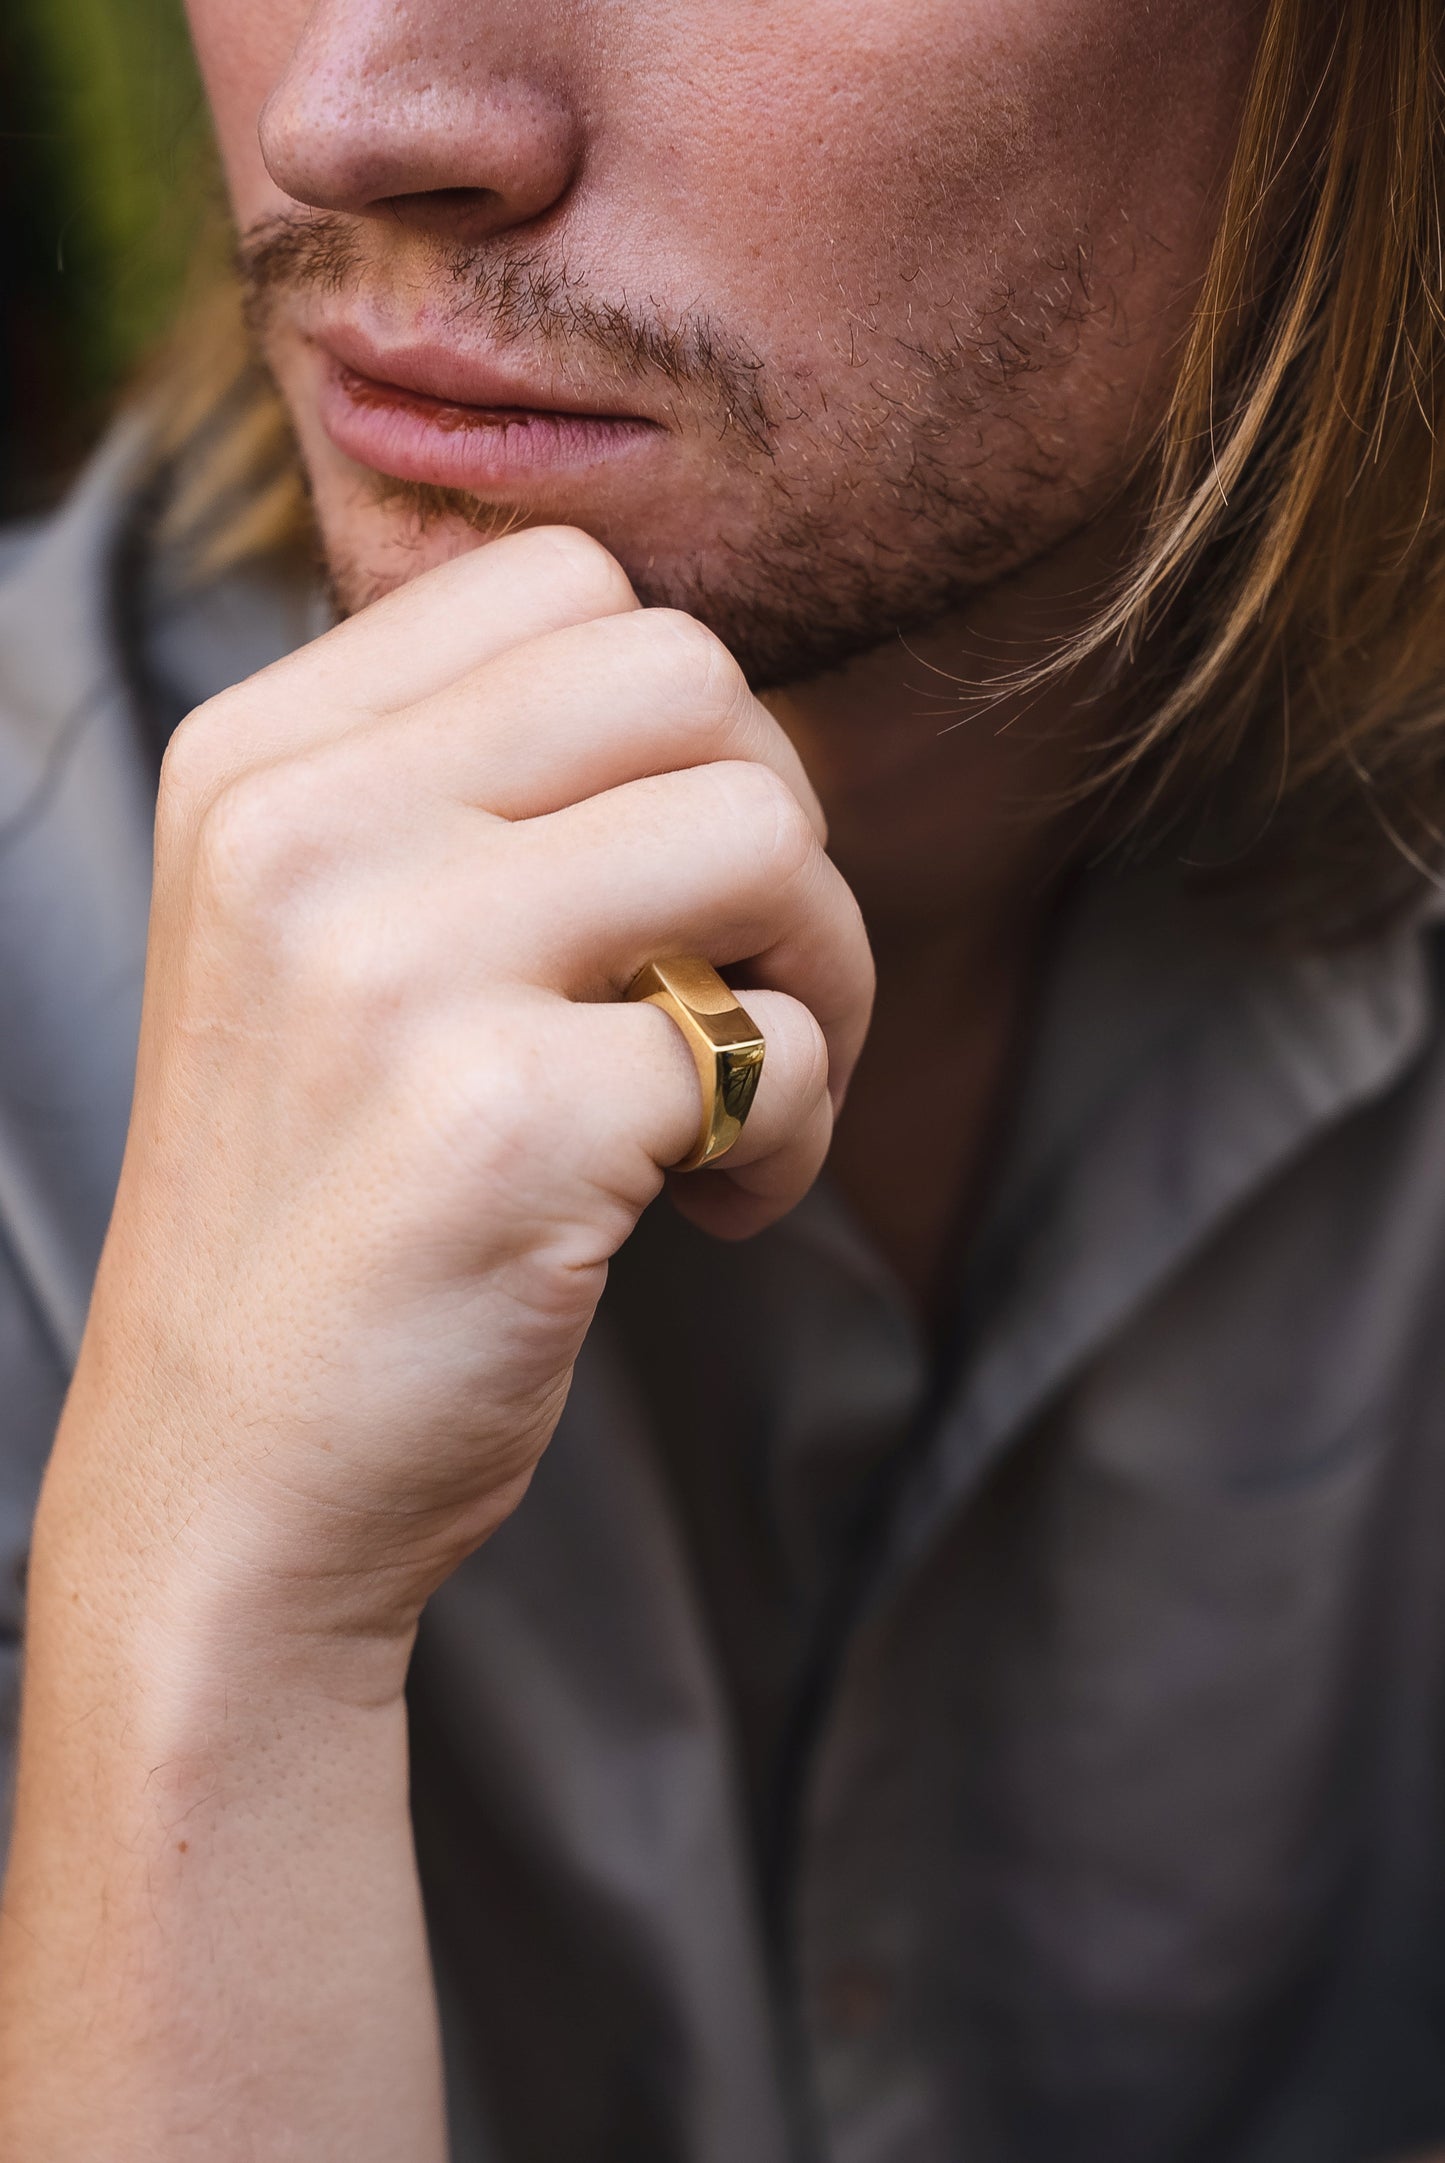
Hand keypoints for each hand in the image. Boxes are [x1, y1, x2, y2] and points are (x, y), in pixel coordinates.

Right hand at [50, 526, 872, 1659]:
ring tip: (741, 1099)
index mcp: (261, 761)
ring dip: (820, 974)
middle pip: (688, 673)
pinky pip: (777, 1042)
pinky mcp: (505, 1122)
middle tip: (740, 978)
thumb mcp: (322, 942)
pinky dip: (796, 1132)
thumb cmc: (329, 1206)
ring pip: (765, 831)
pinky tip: (716, 1211)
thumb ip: (473, 791)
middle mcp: (307, 831)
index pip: (562, 580)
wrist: (231, 1482)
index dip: (677, 726)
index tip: (657, 879)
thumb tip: (718, 710)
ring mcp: (394, 969)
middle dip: (776, 829)